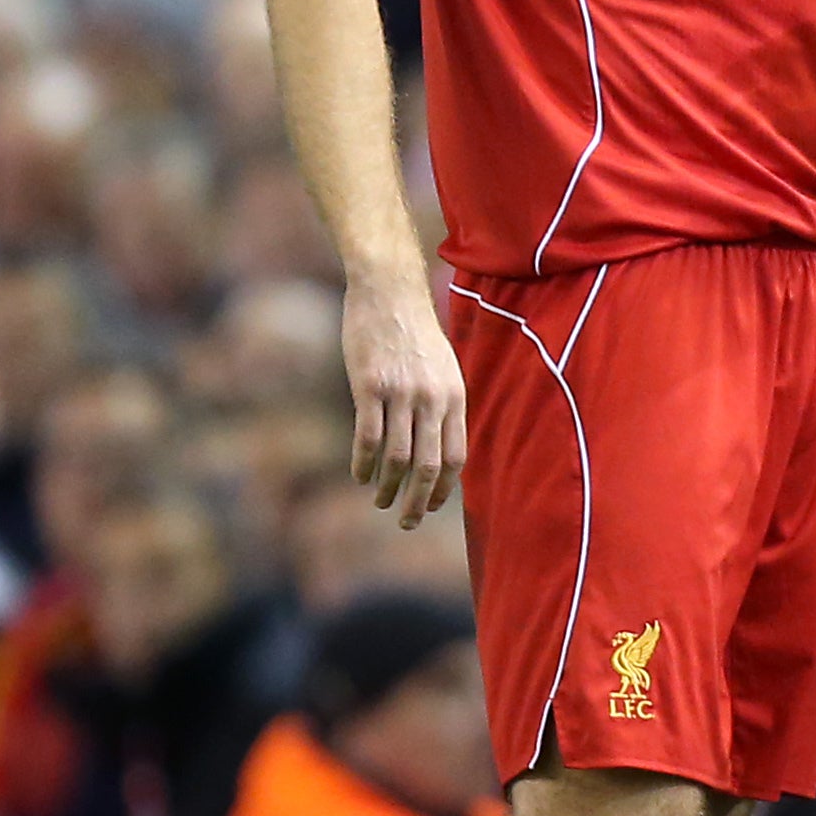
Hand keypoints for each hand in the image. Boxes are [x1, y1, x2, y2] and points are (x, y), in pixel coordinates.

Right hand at [342, 269, 467, 528]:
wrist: (388, 292)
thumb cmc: (414, 332)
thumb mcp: (443, 367)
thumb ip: (444, 405)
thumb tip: (441, 448)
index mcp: (454, 396)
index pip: (456, 456)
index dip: (445, 488)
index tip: (433, 506)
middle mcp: (431, 398)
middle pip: (428, 466)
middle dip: (418, 502)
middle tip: (407, 523)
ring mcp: (400, 393)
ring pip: (397, 458)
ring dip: (388, 488)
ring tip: (381, 502)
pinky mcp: (368, 386)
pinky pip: (368, 438)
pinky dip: (363, 464)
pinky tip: (360, 476)